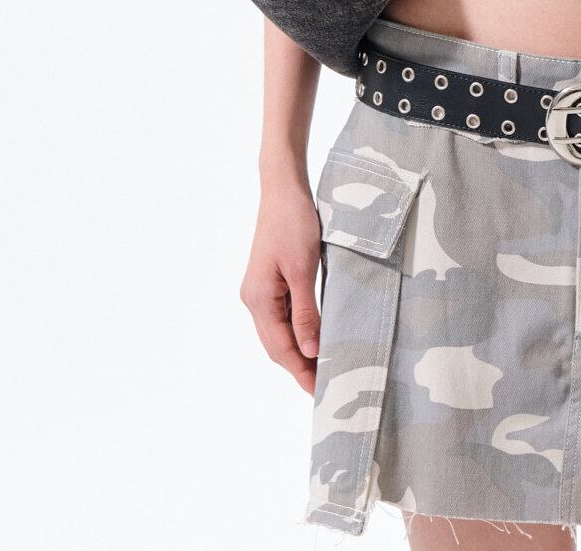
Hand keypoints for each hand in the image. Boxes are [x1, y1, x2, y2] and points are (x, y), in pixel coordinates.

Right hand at [240, 180, 322, 395]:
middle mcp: (254, 299)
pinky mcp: (269, 281)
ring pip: (278, 333)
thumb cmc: (293, 222)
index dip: (301, 372)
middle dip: (299, 367)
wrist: (283, 188)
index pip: (281, 349)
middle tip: (327, 386)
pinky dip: (297, 331)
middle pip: (276, 346)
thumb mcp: (303, 268)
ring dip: (298, 351)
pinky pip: (282, 316)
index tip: (321, 392)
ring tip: (323, 367)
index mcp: (259, 299)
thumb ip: (305, 311)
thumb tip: (310, 349)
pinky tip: (314, 336)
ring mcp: (259, 290)